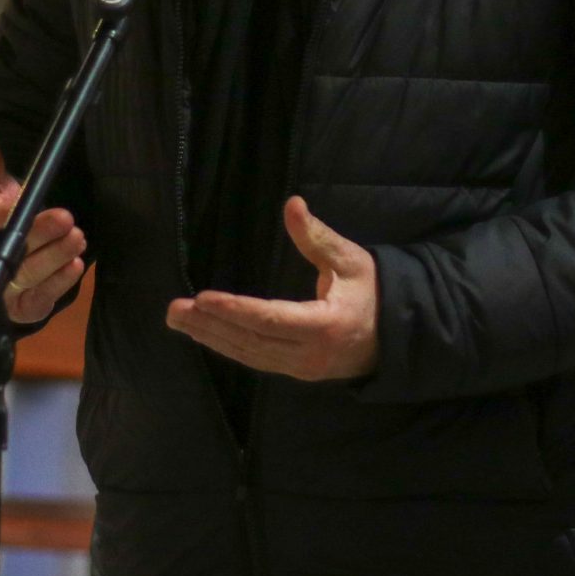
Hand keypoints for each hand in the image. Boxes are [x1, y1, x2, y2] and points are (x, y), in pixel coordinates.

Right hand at [0, 126, 85, 326]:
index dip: (3, 214)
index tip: (21, 199)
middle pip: (13, 254)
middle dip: (40, 237)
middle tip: (66, 219)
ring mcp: (4, 290)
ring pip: (30, 278)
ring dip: (56, 258)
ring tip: (78, 238)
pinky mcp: (24, 308)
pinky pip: (42, 300)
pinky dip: (59, 284)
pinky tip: (74, 265)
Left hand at [165, 196, 377, 381]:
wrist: (400, 337)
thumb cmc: (374, 292)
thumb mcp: (351, 259)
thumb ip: (317, 236)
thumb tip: (292, 204)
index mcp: (325, 326)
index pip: (271, 319)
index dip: (236, 310)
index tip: (203, 298)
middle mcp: (309, 354)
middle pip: (251, 342)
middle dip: (211, 325)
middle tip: (174, 310)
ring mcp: (302, 369)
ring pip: (250, 355)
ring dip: (212, 338)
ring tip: (180, 321)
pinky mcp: (298, 372)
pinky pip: (257, 360)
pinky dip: (230, 346)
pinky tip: (207, 333)